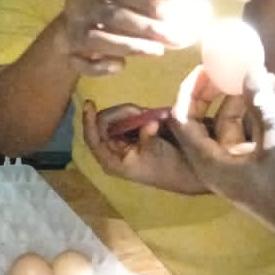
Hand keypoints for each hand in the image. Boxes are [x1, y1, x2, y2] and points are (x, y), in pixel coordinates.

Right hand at [55, 0, 177, 75]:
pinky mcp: (66, 52)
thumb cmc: (110, 5)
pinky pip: (80, 62)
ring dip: (127, 46)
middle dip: (142, 27)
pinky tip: (119, 66)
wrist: (74, 26)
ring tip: (156, 51)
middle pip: (109, 15)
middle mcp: (75, 3)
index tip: (166, 12)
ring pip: (95, 39)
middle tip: (170, 37)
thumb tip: (183, 3)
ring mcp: (69, 29)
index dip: (141, 1)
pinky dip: (99, 67)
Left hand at [81, 101, 208, 194]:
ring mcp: (118, 142)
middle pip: (102, 124)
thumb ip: (147, 136)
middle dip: (118, 113)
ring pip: (112, 119)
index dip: (88, 120)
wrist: (186, 171)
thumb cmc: (168, 166)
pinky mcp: (128, 134)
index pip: (92, 138)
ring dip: (126, 112)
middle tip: (138, 110)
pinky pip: (123, 118)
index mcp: (111, 160)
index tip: (90, 103)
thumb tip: (148, 122)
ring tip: (144, 112)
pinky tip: (143, 113)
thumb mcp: (156, 151)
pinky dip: (132, 113)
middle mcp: (110, 151)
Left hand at [167, 66, 274, 260]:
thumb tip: (251, 70)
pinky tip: (269, 93)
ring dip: (237, 102)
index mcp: (208, 163)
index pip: (182, 121)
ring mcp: (237, 168)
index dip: (189, 92)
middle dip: (209, 94)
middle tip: (223, 68)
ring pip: (227, 127)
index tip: (203, 68)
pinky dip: (254, 115)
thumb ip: (262, 105)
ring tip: (251, 74)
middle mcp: (215, 165)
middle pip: (201, 123)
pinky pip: (247, 136)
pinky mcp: (257, 168)